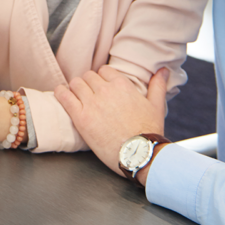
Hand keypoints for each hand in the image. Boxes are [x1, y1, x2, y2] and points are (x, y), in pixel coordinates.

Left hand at [55, 66, 169, 181]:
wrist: (139, 153)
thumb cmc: (149, 132)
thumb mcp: (157, 106)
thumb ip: (158, 86)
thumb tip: (163, 70)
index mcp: (122, 84)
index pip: (104, 70)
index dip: (102, 78)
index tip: (101, 87)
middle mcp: (105, 90)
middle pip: (88, 76)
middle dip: (89, 84)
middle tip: (90, 94)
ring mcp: (92, 103)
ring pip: (76, 83)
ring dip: (75, 88)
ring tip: (76, 96)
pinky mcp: (81, 117)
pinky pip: (64, 97)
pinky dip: (61, 93)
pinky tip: (61, 93)